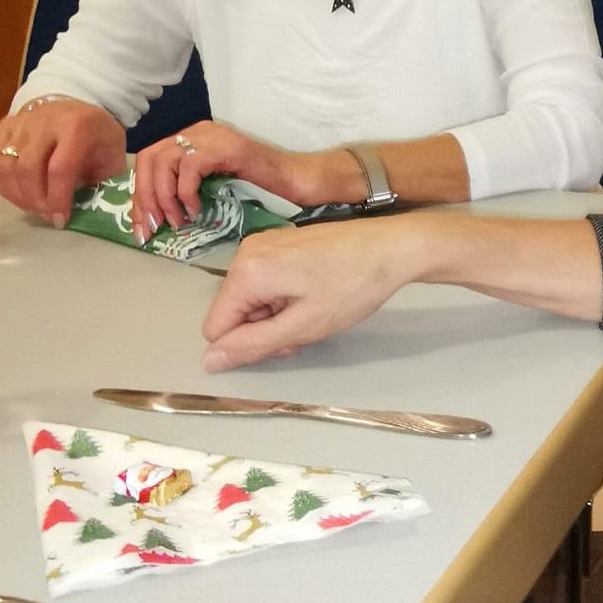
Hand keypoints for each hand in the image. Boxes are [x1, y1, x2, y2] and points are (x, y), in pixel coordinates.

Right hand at [0, 99, 126, 225]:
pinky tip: (20, 195)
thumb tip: (88, 214)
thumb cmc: (96, 138)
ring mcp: (22, 122)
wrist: (76, 109)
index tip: (60, 220)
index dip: (57, 199)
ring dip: (17, 195)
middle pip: (28, 168)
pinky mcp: (5, 126)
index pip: (60, 168)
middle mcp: (46, 120)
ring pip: (5, 166)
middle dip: (36, 200)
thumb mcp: (113, 156)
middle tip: (46, 216)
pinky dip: (4, 185)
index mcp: (78, 127)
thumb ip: (104, 183)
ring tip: (34, 207)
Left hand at [130, 121, 362, 243]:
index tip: (141, 226)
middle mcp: (197, 132)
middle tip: (152, 228)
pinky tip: (196, 210)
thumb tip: (154, 215)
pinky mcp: (224, 147)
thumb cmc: (260, 190)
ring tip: (177, 221)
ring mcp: (211, 137)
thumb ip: (185, 190)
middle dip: (145, 197)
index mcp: (192, 139)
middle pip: (150, 159)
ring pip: (164, 162)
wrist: (296, 182)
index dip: (140, 194)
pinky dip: (185, 193)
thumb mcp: (212, 188)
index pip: (150, 161)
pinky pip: (189, 168)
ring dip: (164, 197)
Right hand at [201, 216, 427, 370]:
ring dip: (278, 314)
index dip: (248, 343)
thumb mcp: (303, 326)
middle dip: (265, 328)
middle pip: (235, 311)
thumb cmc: (353, 286)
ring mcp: (265, 243)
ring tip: (316, 310)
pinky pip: (267, 280)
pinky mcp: (282, 241)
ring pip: (253, 298)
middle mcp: (247, 251)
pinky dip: (286, 296)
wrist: (394, 247)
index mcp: (246, 271)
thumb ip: (253, 345)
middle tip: (307, 327)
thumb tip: (208, 361)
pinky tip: (316, 294)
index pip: (216, 327)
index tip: (288, 338)